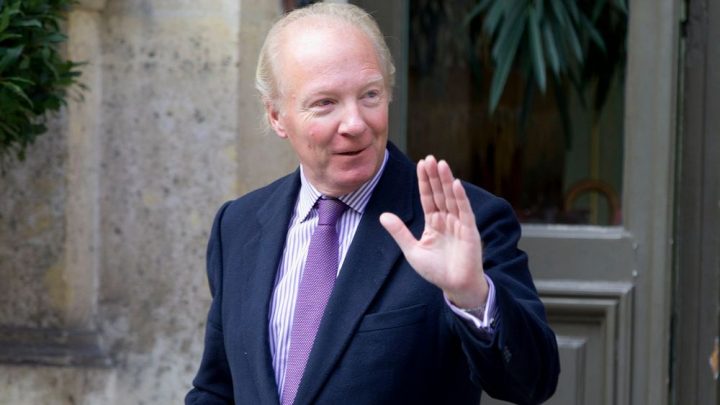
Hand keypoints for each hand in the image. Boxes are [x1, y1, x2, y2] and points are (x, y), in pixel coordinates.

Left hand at [379, 156, 487, 307]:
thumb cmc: (436, 271)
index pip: (428, 197)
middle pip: (439, 193)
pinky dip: (460, 198)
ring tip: (441, 164)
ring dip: (446, 181)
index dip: (424, 181)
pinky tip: (455, 184)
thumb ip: (400, 232)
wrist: (455, 287)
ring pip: (451, 198)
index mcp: (434, 223)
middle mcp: (447, 220)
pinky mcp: (469, 231)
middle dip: (434, 176)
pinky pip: (464, 211)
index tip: (421, 164)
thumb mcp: (412, 250)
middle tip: (429, 157)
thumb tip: (383, 215)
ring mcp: (459, 224)